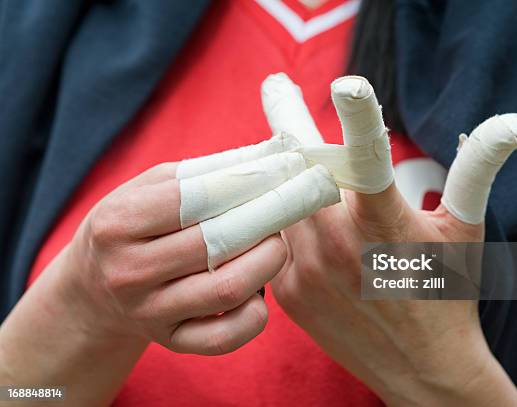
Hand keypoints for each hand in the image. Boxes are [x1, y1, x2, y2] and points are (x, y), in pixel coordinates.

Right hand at [40, 162, 283, 354]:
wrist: (94, 286)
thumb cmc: (133, 225)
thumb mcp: (150, 187)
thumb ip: (202, 173)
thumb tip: (265, 160)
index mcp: (119, 222)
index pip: (194, 198)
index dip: (245, 184)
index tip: (279, 175)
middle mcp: (129, 271)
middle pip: (217, 243)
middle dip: (265, 222)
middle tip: (285, 209)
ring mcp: (149, 312)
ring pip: (229, 289)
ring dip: (267, 263)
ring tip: (274, 245)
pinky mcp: (171, 341)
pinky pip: (226, 337)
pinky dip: (255, 314)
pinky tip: (259, 290)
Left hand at [262, 74, 516, 405]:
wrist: (419, 369)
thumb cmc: (446, 294)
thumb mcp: (463, 231)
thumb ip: (475, 170)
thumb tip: (512, 123)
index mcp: (385, 224)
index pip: (371, 161)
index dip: (360, 119)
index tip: (346, 85)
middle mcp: (337, 245)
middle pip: (300, 166)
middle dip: (286, 121)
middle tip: (277, 87)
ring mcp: (304, 270)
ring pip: (279, 198)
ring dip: (284, 170)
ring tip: (288, 151)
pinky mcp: (286, 291)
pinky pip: (271, 235)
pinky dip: (278, 212)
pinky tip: (293, 208)